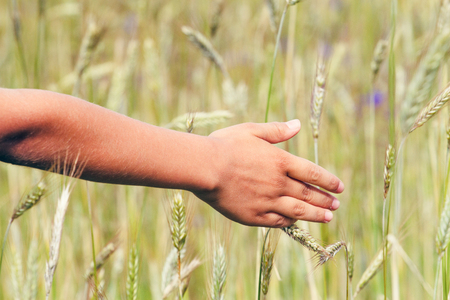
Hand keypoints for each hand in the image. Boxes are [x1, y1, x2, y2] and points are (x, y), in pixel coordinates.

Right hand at [194, 120, 343, 226]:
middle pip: (308, 194)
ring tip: (328, 217)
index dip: (328, 181)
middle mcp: (278, 183)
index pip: (312, 173)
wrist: (204, 167)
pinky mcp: (254, 216)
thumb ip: (276, 131)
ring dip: (315, 214)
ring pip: (298, 210)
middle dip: (325, 200)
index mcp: (280, 161)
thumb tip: (298, 124)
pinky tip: (296, 221)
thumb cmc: (225, 145)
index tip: (340, 187)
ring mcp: (267, 201)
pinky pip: (277, 221)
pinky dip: (290, 221)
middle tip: (336, 205)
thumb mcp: (251, 131)